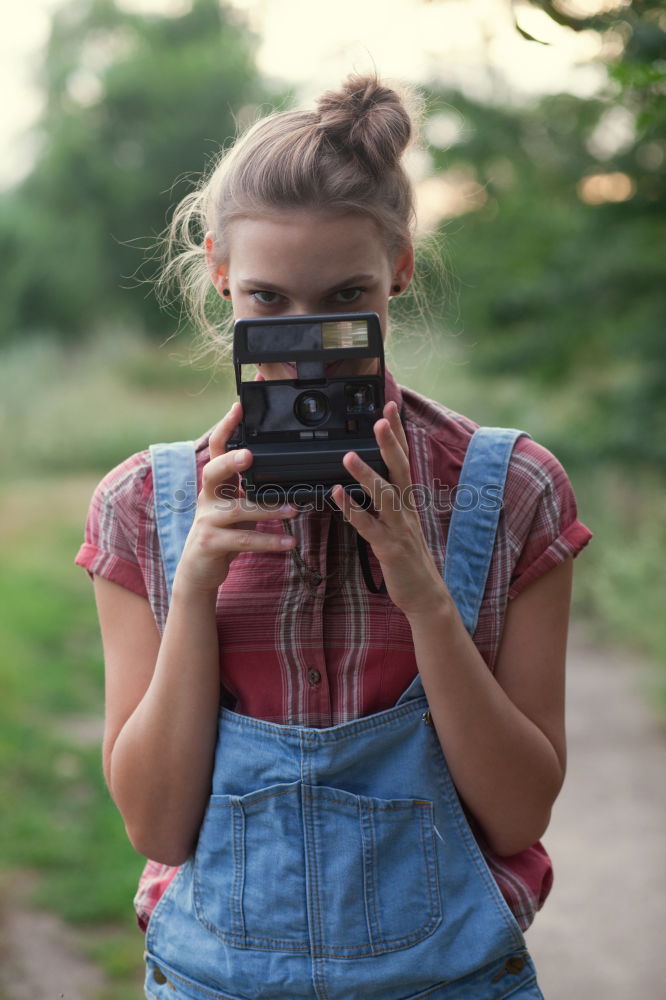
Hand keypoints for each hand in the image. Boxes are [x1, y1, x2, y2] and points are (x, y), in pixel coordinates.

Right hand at [173, 402, 296, 595]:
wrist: (199, 570)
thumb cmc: (225, 532)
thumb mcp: (238, 506)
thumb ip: (254, 488)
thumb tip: (284, 470)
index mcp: (216, 484)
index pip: (217, 449)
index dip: (226, 427)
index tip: (238, 407)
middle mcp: (207, 498)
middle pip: (213, 471)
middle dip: (231, 461)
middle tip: (250, 455)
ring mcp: (207, 520)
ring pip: (236, 510)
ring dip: (268, 509)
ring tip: (294, 509)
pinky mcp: (210, 543)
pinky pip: (243, 539)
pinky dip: (269, 540)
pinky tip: (290, 542)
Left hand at [330, 401, 449, 618]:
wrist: (426, 596)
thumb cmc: (409, 559)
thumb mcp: (399, 524)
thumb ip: (386, 502)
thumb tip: (368, 479)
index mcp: (408, 502)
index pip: (403, 459)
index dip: (398, 433)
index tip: (390, 406)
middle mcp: (406, 510)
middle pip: (400, 469)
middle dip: (391, 442)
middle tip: (380, 417)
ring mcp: (400, 529)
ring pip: (385, 495)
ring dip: (367, 474)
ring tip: (349, 455)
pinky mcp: (390, 549)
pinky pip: (369, 527)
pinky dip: (354, 510)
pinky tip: (338, 495)